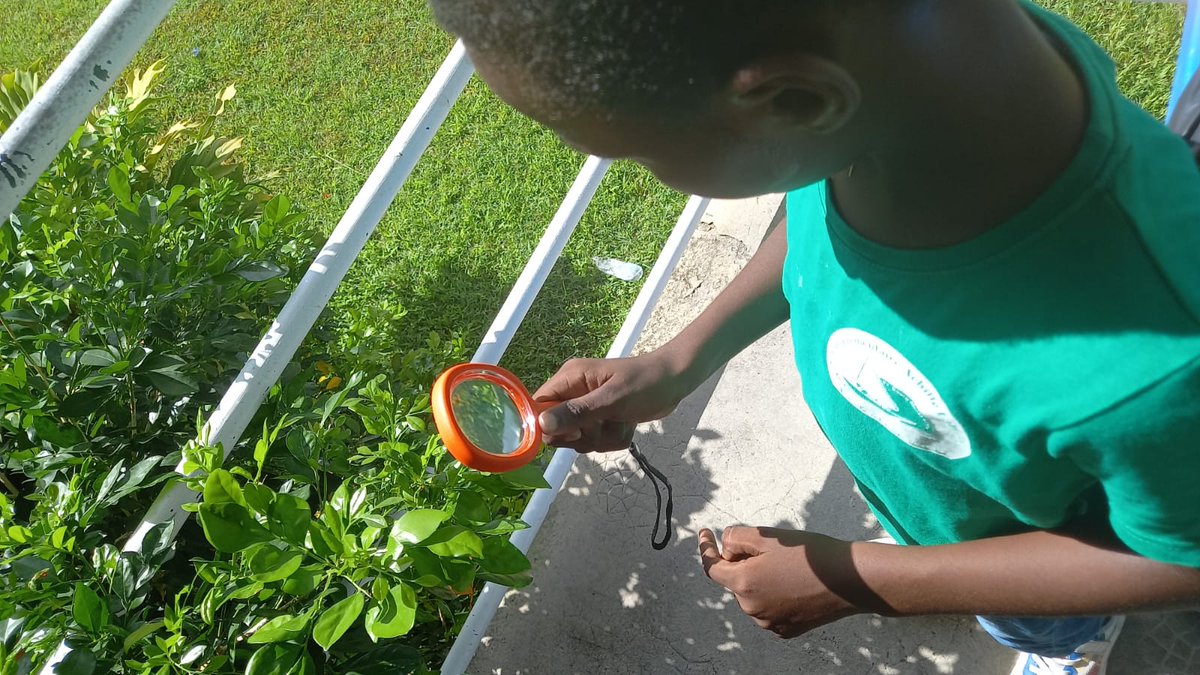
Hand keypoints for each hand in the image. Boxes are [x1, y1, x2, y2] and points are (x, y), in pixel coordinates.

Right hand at [533, 350, 692, 452]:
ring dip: (603, 438)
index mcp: (570, 379)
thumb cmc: (646, 383)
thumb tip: (542, 425)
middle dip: (584, 436)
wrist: (676, 380)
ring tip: (621, 421)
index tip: (574, 433)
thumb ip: (577, 413)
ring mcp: (588, 407)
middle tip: (603, 425)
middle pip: (557, 430)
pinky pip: (597, 441)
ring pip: (580, 440)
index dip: (549, 426)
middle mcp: (574, 392)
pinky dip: (614, 438)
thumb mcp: (611, 400)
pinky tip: (627, 424)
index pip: (539, 406)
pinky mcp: (601, 419)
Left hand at [698, 527, 861, 637]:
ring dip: (760, 578)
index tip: (706, 533)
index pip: (712, 567)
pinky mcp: (787, 629)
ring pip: (753, 594)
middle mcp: (751, 608)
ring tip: (788, 566)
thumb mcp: (768, 536)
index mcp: (743, 584)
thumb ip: (737, 537)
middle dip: (743, 561)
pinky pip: (770, 608)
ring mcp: (769, 622)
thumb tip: (726, 545)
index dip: (707, 548)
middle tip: (769, 547)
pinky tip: (795, 582)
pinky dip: (774, 594)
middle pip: (735, 580)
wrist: (850, 580)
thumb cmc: (811, 556)